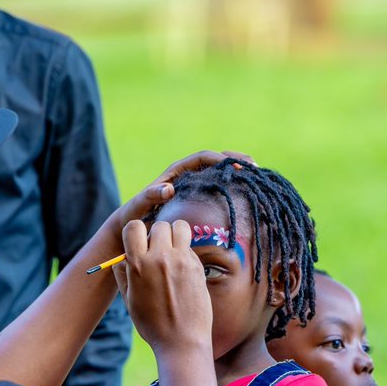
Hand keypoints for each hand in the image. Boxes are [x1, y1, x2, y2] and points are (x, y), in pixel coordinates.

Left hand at [114, 150, 255, 229]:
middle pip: (215, 160)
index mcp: (176, 172)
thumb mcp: (139, 205)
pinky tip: (246, 193)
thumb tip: (168, 189)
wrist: (130, 226)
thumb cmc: (133, 216)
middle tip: (253, 166)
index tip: (235, 166)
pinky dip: (232, 186)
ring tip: (256, 176)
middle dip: (234, 159)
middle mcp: (186, 175)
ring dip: (236, 171)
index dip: (219, 159)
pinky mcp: (197, 197)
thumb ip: (150, 196)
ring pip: (218, 172)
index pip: (202, 158)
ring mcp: (192, 185)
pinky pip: (217, 187)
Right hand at [114, 219, 212, 353]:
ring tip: (173, 250)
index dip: (136, 232)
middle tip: (158, 250)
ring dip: (175, 234)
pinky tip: (183, 269)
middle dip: (157, 234)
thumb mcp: (129, 300)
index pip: (134, 226)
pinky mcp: (197, 267)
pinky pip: (190, 247)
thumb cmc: (152, 324)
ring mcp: (181, 261)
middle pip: (159, 225)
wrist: (181, 341)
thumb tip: (120, 259)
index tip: (139, 243)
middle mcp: (160, 258)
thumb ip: (123, 275)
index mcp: (138, 264)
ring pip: (180, 227)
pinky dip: (186, 252)